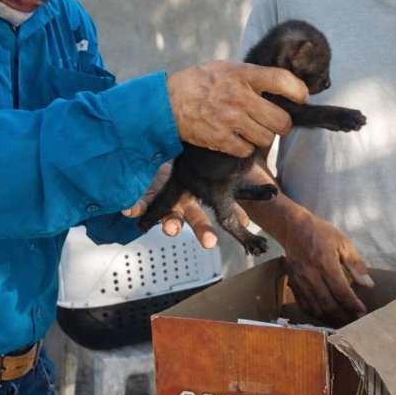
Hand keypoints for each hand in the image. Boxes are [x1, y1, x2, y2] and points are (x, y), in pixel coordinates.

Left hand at [122, 161, 254, 248]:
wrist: (151, 152)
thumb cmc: (183, 159)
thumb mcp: (205, 163)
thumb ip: (224, 170)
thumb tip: (265, 179)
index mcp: (204, 195)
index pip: (222, 207)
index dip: (234, 216)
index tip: (245, 223)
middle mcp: (186, 203)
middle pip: (197, 219)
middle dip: (204, 231)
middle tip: (211, 242)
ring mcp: (165, 204)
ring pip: (170, 218)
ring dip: (172, 225)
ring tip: (172, 229)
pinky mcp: (145, 200)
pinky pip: (141, 206)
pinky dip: (137, 208)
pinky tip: (130, 210)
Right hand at [166, 61, 307, 156]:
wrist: (167, 102)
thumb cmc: (202, 82)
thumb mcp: (228, 68)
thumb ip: (254, 76)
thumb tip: (285, 85)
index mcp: (244, 75)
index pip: (283, 81)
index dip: (299, 92)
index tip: (300, 98)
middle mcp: (239, 98)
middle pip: (282, 121)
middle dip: (282, 123)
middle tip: (274, 120)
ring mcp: (230, 120)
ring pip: (267, 139)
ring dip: (264, 137)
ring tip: (253, 128)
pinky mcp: (220, 139)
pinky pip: (247, 151)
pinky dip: (245, 148)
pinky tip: (237, 137)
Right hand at [280, 212, 374, 323]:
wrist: (294, 228)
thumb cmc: (322, 233)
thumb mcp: (343, 243)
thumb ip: (356, 264)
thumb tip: (368, 285)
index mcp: (325, 263)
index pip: (341, 291)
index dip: (352, 304)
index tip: (362, 312)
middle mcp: (311, 275)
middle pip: (328, 304)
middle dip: (343, 315)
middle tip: (355, 320)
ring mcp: (300, 281)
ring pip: (315, 308)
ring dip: (330, 318)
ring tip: (342, 320)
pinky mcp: (293, 283)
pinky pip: (304, 304)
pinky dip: (315, 313)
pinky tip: (325, 314)